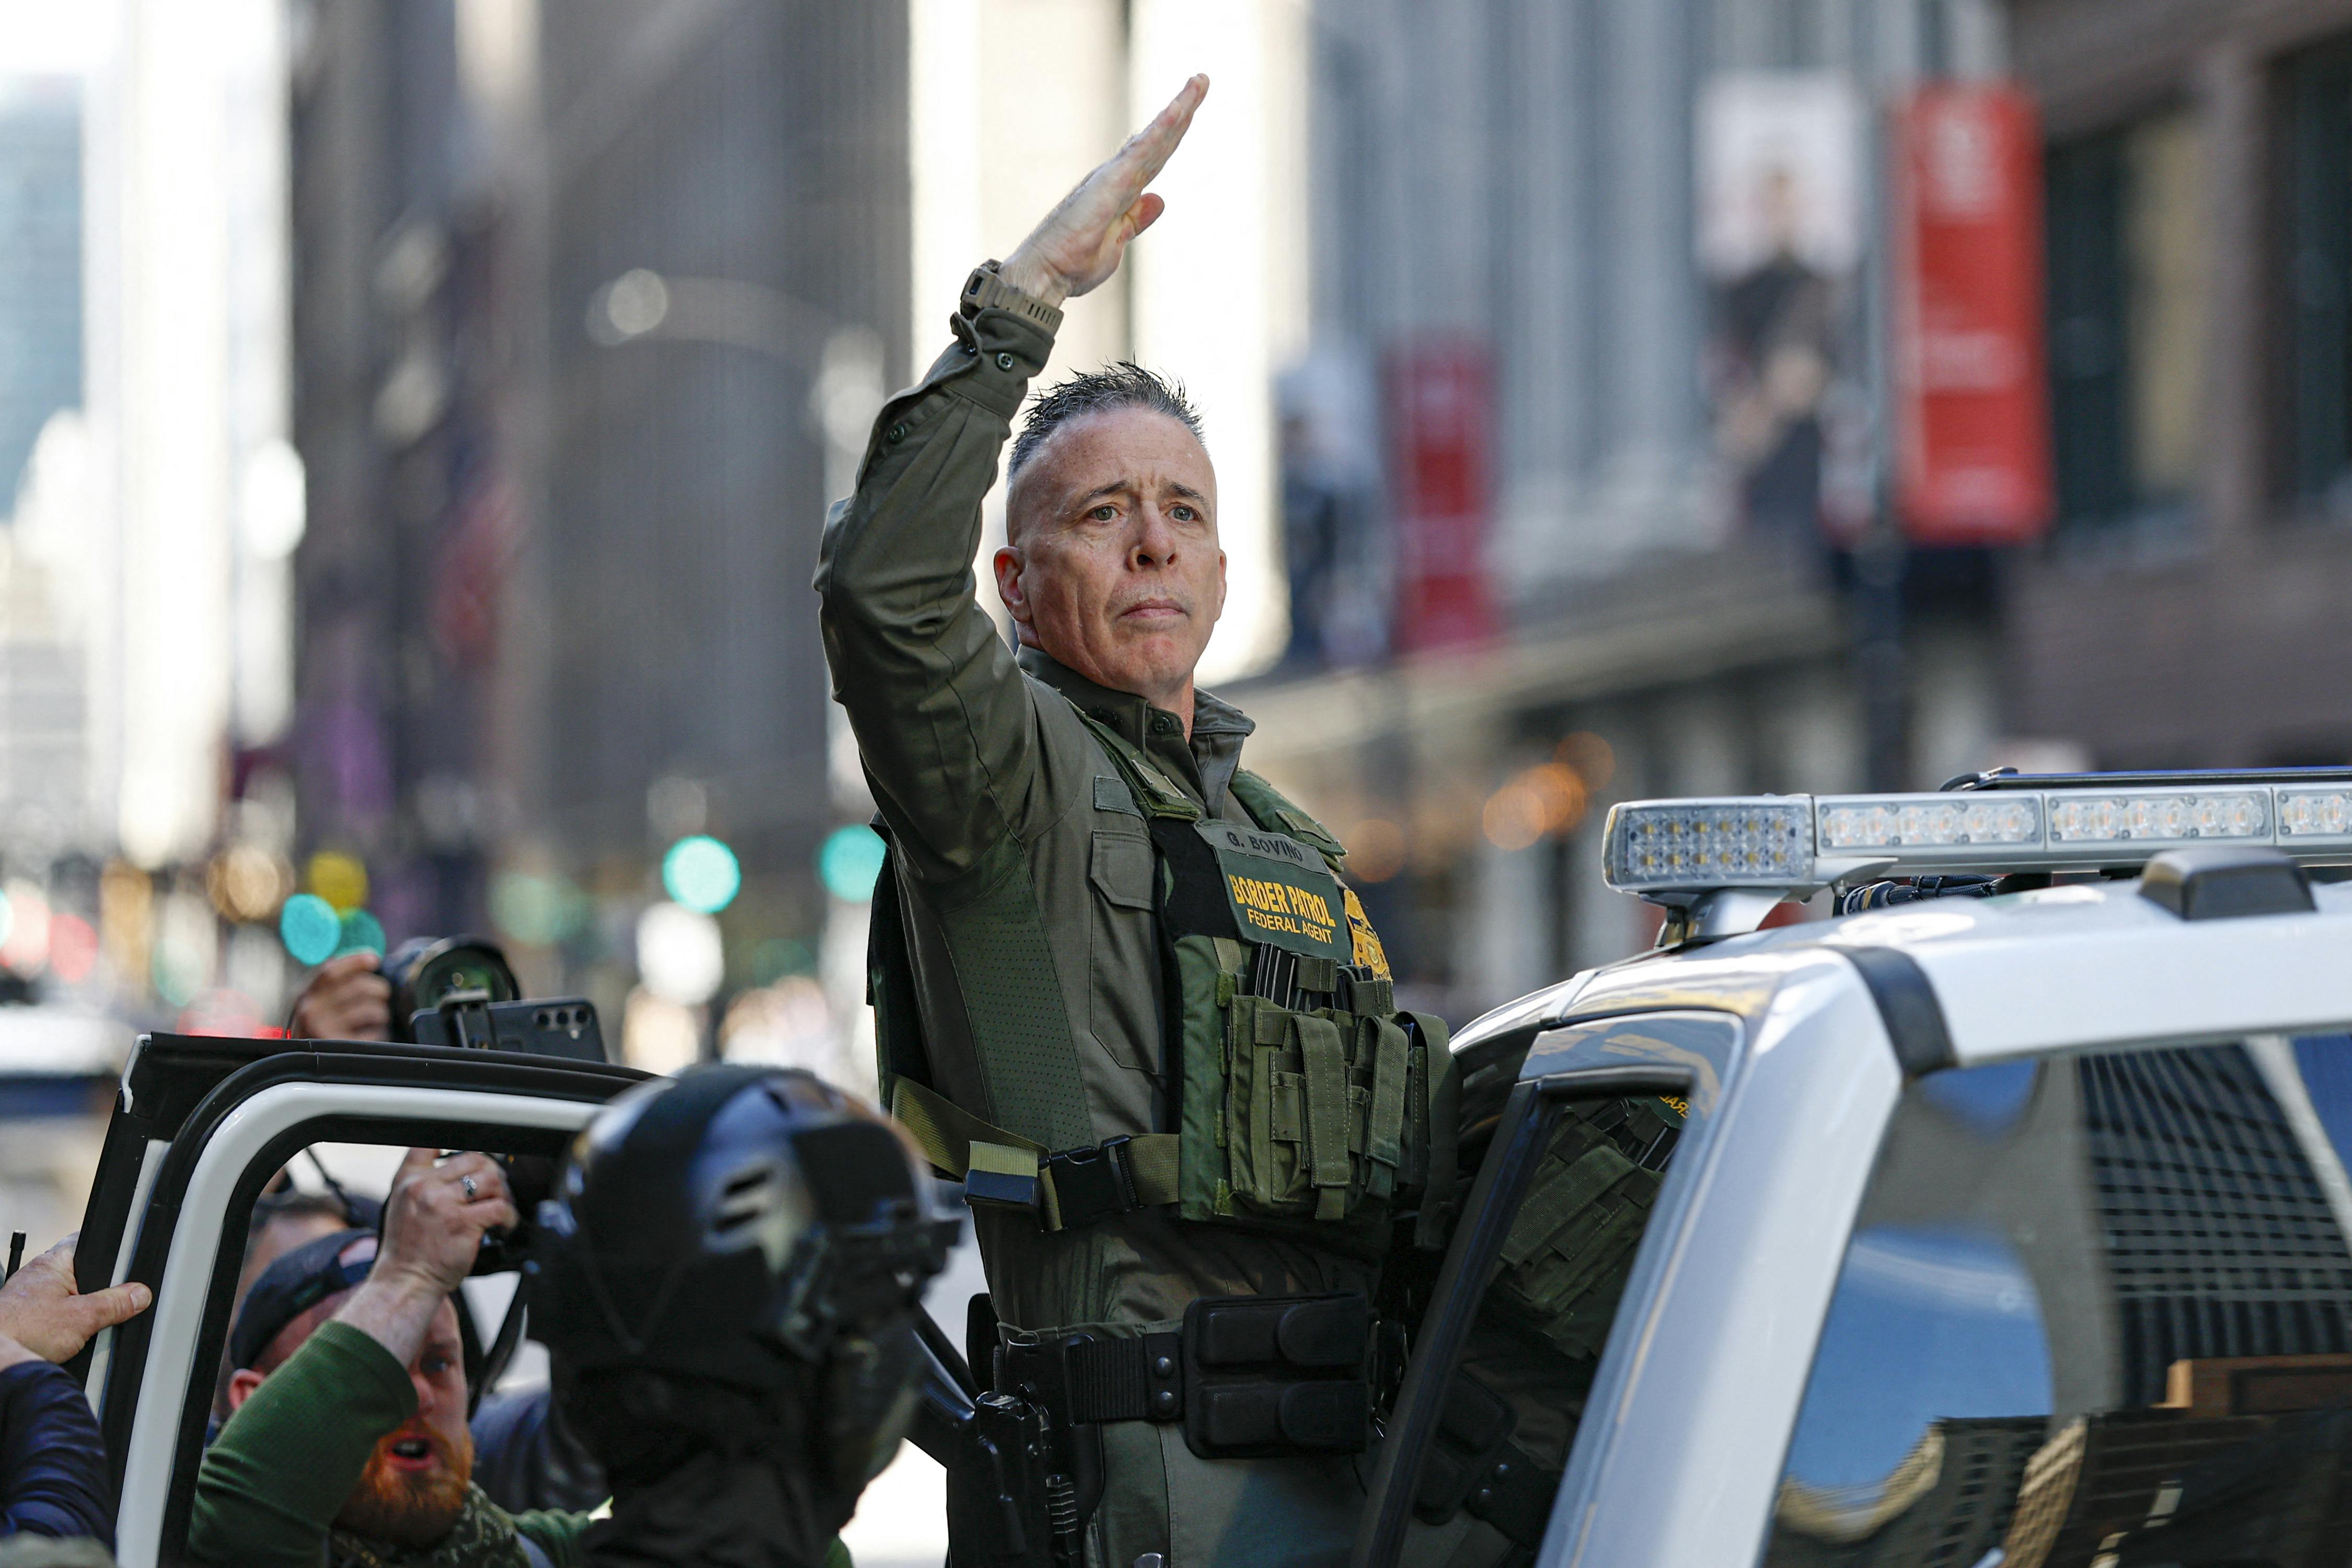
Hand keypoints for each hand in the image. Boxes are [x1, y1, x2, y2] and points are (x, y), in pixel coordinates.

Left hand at [0, 1234, 151, 1363]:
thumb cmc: (21, 1332)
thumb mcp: (83, 1317)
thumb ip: (115, 1304)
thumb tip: (139, 1294)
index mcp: (54, 1262)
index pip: (89, 1242)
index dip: (111, 1253)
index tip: (125, 1269)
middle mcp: (39, 1274)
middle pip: (82, 1274)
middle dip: (96, 1292)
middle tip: (102, 1310)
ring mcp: (28, 1295)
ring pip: (68, 1297)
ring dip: (78, 1312)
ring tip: (80, 1329)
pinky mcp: (22, 1315)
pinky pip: (54, 1315)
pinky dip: (62, 1326)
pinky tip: (64, 1340)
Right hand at [291, 952, 392, 1040]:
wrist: (301, 1069)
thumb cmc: (315, 1030)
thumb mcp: (314, 1005)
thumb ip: (328, 985)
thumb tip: (354, 958)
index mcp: (304, 996)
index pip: (330, 972)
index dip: (355, 961)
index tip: (374, 959)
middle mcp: (310, 1012)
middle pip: (359, 987)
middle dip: (379, 989)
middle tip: (381, 995)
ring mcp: (324, 1031)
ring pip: (372, 1009)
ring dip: (381, 1013)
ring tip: (375, 1019)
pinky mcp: (341, 1049)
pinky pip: (376, 1033)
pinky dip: (380, 1033)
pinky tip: (370, 1037)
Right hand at [336, 1149, 515, 1367]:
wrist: (404, 1282)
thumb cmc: (408, 1250)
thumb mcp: (401, 1207)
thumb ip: (422, 1185)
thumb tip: (459, 1170)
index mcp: (408, 1181)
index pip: (428, 1145)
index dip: (455, 1144)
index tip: (472, 1158)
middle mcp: (424, 1187)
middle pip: (473, 1159)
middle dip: (491, 1173)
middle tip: (496, 1190)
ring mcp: (443, 1204)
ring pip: (490, 1179)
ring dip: (503, 1192)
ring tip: (501, 1206)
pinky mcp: (462, 1223)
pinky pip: (499, 1207)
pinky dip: (509, 1216)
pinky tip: (504, 1225)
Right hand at [998, 73, 1207, 307]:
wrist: (1047, 272)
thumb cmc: (1073, 262)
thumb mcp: (1117, 241)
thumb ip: (1136, 219)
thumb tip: (1159, 199)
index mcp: (1119, 191)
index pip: (1153, 157)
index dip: (1172, 135)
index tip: (1187, 112)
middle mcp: (1116, 176)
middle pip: (1159, 139)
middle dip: (1183, 110)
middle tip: (1202, 81)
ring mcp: (1113, 176)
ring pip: (1154, 136)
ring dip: (1179, 108)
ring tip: (1200, 82)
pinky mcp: (1110, 182)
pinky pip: (1141, 150)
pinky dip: (1161, 129)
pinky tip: (1180, 110)